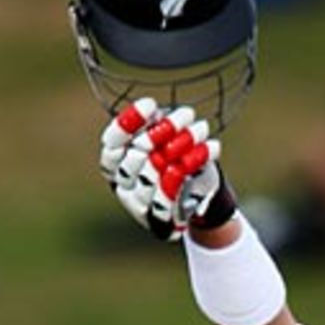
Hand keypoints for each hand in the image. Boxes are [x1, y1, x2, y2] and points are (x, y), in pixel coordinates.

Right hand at [98, 98, 223, 241]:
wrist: (201, 200)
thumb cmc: (176, 163)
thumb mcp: (163, 141)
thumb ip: (153, 126)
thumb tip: (152, 111)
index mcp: (115, 167)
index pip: (112, 145)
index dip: (128, 125)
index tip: (151, 104)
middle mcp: (124, 187)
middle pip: (134, 158)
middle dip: (162, 132)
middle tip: (187, 112)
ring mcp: (141, 205)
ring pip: (157, 173)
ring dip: (183, 144)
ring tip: (202, 126)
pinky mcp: (162, 220)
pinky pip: (178, 191)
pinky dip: (194, 165)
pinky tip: (211, 146)